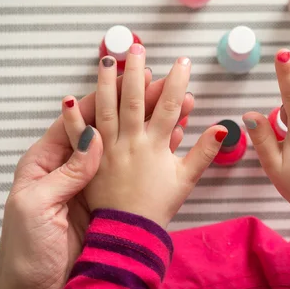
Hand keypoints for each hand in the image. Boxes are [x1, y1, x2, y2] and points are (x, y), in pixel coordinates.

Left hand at [0, 69, 192, 288]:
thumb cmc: (28, 249)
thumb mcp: (37, 206)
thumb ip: (66, 172)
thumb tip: (94, 137)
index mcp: (46, 161)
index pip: (80, 119)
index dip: (104, 96)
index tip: (128, 77)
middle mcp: (73, 165)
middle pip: (108, 124)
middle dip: (134, 101)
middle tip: (159, 80)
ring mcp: (95, 181)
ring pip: (128, 141)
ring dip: (152, 121)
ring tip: (177, 102)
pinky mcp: (111, 198)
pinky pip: (137, 166)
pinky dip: (158, 149)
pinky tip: (178, 134)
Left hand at [63, 45, 225, 227]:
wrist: (125, 240)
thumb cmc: (156, 211)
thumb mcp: (184, 183)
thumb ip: (202, 155)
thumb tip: (223, 128)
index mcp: (154, 148)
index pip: (167, 107)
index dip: (176, 83)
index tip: (182, 62)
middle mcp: (129, 145)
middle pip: (134, 102)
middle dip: (138, 74)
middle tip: (140, 49)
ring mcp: (106, 153)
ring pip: (105, 111)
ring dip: (106, 84)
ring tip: (107, 60)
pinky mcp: (88, 165)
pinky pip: (77, 138)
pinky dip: (72, 119)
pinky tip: (66, 99)